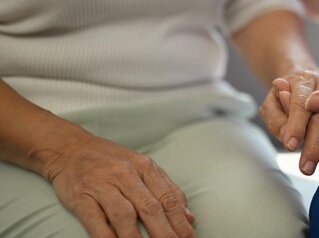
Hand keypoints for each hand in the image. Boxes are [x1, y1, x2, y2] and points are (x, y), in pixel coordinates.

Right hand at [43, 133, 195, 237]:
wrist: (70, 148)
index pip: (167, 198)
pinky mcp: (81, 197)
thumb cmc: (112, 161)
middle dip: (165, 232)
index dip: (180, 221)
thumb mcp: (143, 167)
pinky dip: (107, 237)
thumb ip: (167, 190)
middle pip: (150, 208)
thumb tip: (189, 217)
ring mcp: (102, 185)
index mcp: (145, 167)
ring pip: (124, 215)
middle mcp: (125, 175)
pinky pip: (96, 221)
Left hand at [259, 71, 318, 174]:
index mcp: (304, 82)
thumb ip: (276, 118)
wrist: (305, 84)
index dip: (296, 125)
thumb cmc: (284, 97)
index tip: (290, 146)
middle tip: (306, 166)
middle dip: (314, 144)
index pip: (301, 104)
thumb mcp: (272, 104)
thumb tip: (285, 134)